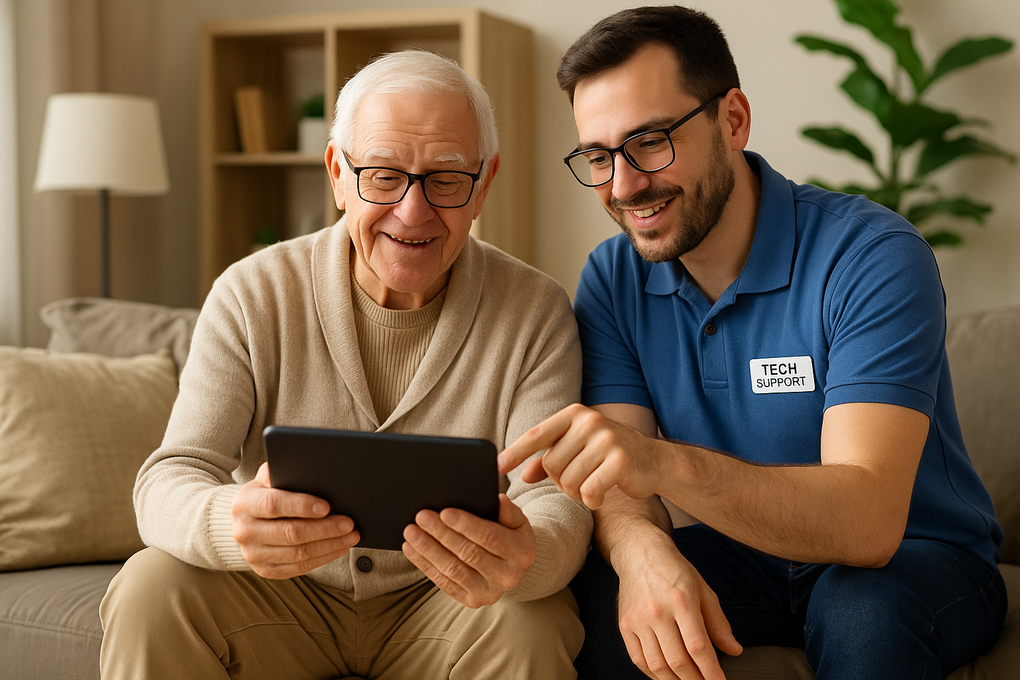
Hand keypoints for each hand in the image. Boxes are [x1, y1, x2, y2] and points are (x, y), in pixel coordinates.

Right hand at [231, 462, 359, 578]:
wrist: (244, 521)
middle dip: (324, 528)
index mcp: (244, 504)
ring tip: (350, 536)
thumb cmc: (265, 494)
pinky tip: (338, 548)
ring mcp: (253, 554)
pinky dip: (322, 558)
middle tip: (348, 523)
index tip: (326, 506)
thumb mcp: (268, 479)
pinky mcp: (265, 570)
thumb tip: (314, 470)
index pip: (274, 504)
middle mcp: (244, 532)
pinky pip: (298, 568)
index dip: (301, 505)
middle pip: (290, 533)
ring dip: (329, 545)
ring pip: (297, 554)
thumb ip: (285, 472)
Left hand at [401, 494, 535, 607]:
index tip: (444, 512)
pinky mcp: (472, 601)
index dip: (466, 525)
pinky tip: (412, 549)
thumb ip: (507, 510)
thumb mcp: (517, 521)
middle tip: (421, 517)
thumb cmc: (510, 536)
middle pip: (468, 553)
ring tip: (411, 531)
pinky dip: (425, 565)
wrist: (513, 568)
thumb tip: (496, 499)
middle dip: (441, 534)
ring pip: (452, 569)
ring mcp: (489, 592)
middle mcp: (508, 576)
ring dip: (428, 550)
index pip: (491, 537)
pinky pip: (444, 582)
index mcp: (521, 553)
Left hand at [498, 403, 666, 508]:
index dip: (515, 452)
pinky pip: (589, 491)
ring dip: (577, 492)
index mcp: (574, 414)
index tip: (495, 467)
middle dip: (560, 482)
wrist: (655, 461)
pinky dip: (591, 500)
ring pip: (568, 481)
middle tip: (579, 481)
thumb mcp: (578, 450)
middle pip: (552, 465)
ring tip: (592, 486)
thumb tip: (521, 475)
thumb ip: (550, 459)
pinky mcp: (620, 461)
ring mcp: (607, 440)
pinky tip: (601, 495)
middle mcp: (589, 422)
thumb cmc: (610, 456)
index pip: (537, 434)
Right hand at [616, 538, 740, 679]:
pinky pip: (638, 659)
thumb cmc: (676, 572)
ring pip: (657, 665)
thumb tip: (734, 651)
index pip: (698, 647)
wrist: (640, 553)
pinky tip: (666, 676)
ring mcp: (638, 620)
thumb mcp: (703, 590)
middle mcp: (658, 612)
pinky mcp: (625, 625)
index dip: (711, 671)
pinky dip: (653, 674)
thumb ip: (718, 622)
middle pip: (678, 661)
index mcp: (682, 601)